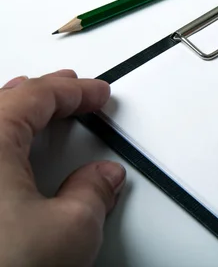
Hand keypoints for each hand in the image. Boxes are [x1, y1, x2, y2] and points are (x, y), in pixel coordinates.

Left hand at [0, 70, 124, 266]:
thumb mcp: (69, 231)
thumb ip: (94, 193)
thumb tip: (102, 179)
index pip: (36, 96)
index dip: (75, 92)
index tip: (98, 95)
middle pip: (2, 102)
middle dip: (42, 93)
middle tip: (73, 91)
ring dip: (13, 112)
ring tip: (37, 108)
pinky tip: (7, 157)